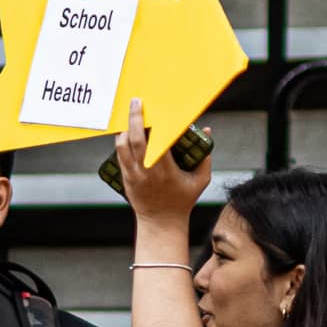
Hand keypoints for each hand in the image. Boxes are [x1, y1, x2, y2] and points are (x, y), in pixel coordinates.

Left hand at [115, 98, 210, 226]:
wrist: (161, 222)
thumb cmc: (183, 200)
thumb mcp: (200, 180)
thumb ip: (205, 156)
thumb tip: (207, 131)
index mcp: (165, 169)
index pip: (154, 140)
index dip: (150, 123)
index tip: (151, 109)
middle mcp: (146, 171)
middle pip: (134, 140)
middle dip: (133, 118)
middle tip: (136, 103)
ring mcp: (133, 176)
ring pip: (122, 147)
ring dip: (124, 130)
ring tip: (131, 118)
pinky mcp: (125, 179)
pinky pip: (120, 156)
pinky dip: (121, 142)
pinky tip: (126, 133)